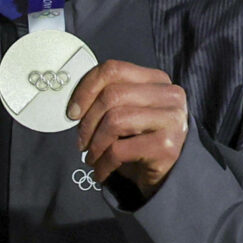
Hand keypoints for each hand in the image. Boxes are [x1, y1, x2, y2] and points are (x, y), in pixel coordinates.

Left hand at [69, 60, 189, 197]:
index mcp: (156, 80)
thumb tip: (73, 107)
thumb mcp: (126, 111)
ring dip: (94, 144)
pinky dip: (102, 163)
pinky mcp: (167, 147)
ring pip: (115, 120)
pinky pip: (119, 150)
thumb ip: (107, 99)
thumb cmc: (140, 139)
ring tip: (91, 157)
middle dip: (88, 122)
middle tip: (81, 142)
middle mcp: (169, 95)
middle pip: (112, 95)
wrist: (170, 173)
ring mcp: (171, 120)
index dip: (85, 89)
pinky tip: (101, 171)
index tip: (72, 112)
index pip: (113, 70)